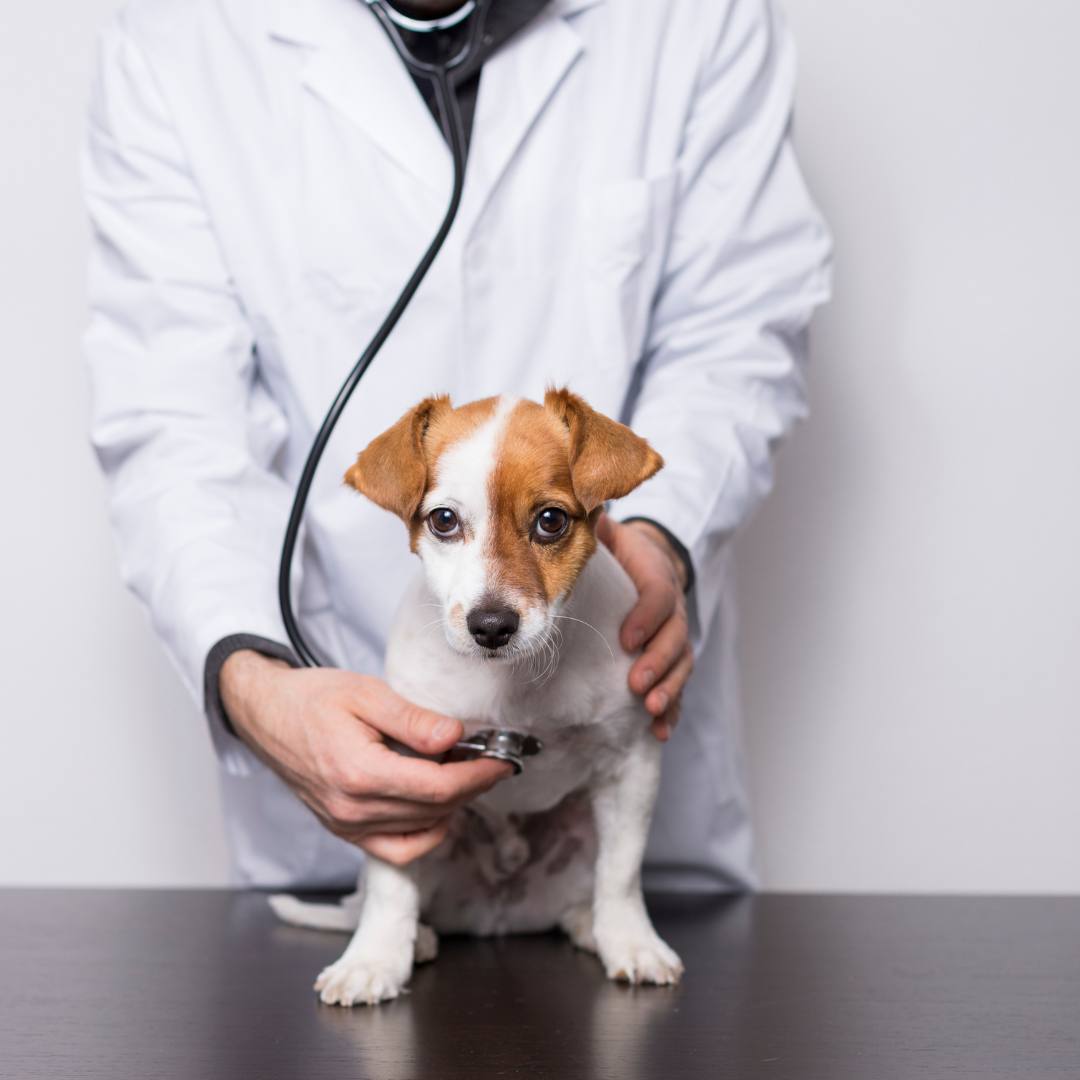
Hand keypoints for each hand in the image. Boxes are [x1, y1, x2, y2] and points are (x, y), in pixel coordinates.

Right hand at [219, 651, 511, 864]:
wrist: (266, 715)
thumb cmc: (312, 699)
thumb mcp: (365, 693)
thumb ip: (412, 719)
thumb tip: (455, 737)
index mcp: (359, 773)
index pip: (438, 787)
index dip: (478, 775)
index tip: (503, 760)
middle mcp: (352, 810)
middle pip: (435, 810)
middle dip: (473, 786)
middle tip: (491, 760)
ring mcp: (346, 826)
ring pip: (421, 832)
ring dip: (452, 806)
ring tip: (463, 773)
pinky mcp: (344, 831)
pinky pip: (396, 848)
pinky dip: (425, 831)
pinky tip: (436, 804)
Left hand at [596, 515, 692, 741]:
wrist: (653, 561)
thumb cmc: (624, 553)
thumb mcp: (614, 535)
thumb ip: (597, 525)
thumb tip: (574, 506)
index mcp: (658, 577)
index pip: (659, 597)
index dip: (647, 618)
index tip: (627, 638)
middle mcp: (674, 609)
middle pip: (676, 637)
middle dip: (658, 662)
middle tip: (637, 683)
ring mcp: (676, 635)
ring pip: (682, 664)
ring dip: (669, 689)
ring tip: (651, 709)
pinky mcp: (673, 658)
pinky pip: (678, 684)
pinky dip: (673, 708)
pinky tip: (661, 730)